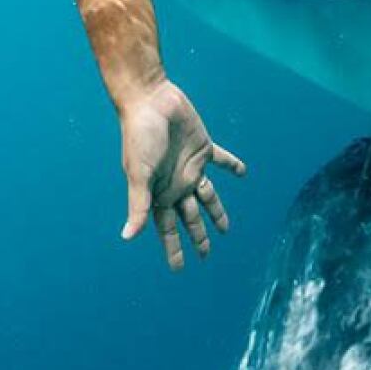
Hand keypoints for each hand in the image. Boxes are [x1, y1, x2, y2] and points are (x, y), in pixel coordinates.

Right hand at [118, 79, 244, 270]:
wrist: (149, 100)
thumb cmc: (140, 136)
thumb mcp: (138, 174)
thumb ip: (138, 205)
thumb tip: (128, 237)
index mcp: (159, 193)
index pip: (168, 229)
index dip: (173, 249)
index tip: (178, 269)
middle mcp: (176, 184)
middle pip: (190, 217)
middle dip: (197, 237)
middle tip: (206, 255)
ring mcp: (191, 166)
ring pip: (208, 196)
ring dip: (216, 211)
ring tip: (226, 228)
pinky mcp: (203, 147)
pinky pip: (222, 160)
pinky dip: (232, 166)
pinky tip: (243, 172)